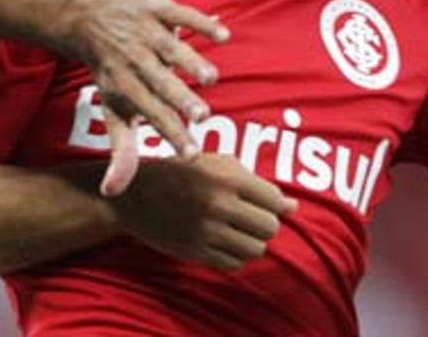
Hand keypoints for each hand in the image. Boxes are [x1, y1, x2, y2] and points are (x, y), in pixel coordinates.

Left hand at [57, 0, 228, 196]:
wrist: (87, 19)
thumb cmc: (110, 74)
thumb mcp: (113, 111)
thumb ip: (122, 151)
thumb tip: (111, 194)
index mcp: (127, 88)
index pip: (151, 114)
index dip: (171, 134)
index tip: (193, 156)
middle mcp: (136, 61)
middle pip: (160, 83)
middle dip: (179, 99)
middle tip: (203, 116)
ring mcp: (146, 33)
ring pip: (171, 49)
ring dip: (190, 62)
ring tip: (210, 78)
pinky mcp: (157, 8)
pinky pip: (181, 14)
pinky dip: (200, 24)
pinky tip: (223, 36)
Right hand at [110, 153, 297, 269]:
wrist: (135, 194)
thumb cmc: (181, 172)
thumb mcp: (216, 164)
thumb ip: (256, 183)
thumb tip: (293, 208)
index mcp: (226, 177)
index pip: (274, 200)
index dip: (272, 203)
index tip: (259, 202)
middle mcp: (218, 205)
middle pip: (269, 227)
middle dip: (264, 223)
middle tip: (249, 217)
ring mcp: (206, 231)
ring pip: (256, 249)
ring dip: (251, 241)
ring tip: (237, 230)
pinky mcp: (195, 252)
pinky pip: (234, 264)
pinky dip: (235, 255)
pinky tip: (223, 241)